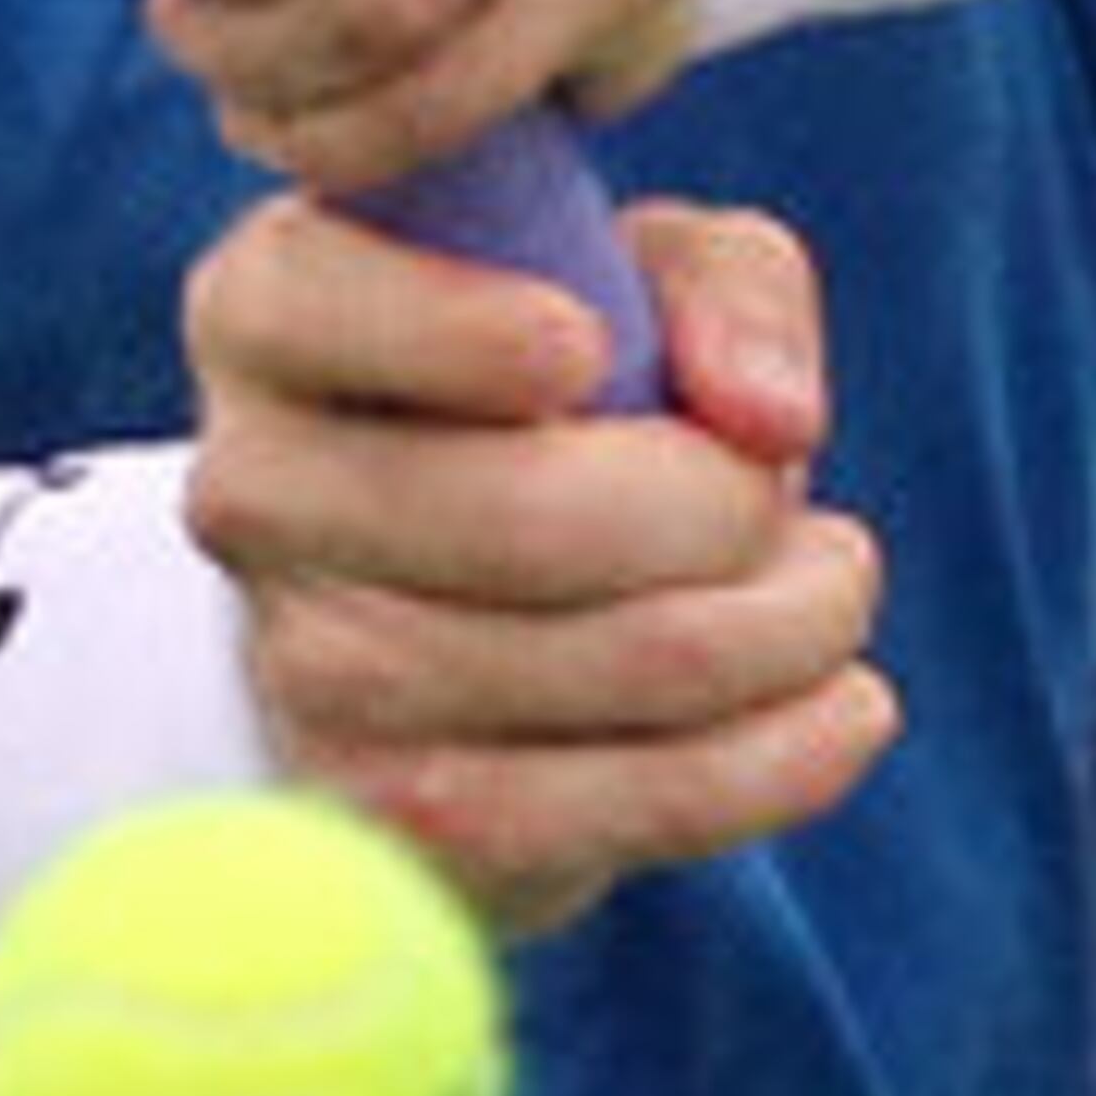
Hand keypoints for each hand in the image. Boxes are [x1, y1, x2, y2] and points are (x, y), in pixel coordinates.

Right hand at [179, 187, 898, 935]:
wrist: (469, 603)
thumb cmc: (568, 388)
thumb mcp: (642, 275)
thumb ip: (721, 289)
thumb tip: (767, 420)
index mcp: (269, 309)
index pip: (318, 304)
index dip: (453, 330)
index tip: (585, 346)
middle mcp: (250, 488)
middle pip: (518, 512)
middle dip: (720, 504)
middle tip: (785, 497)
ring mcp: (303, 671)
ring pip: (602, 663)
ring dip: (778, 630)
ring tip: (828, 587)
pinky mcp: (388, 820)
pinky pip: (617, 807)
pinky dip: (770, 760)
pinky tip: (844, 707)